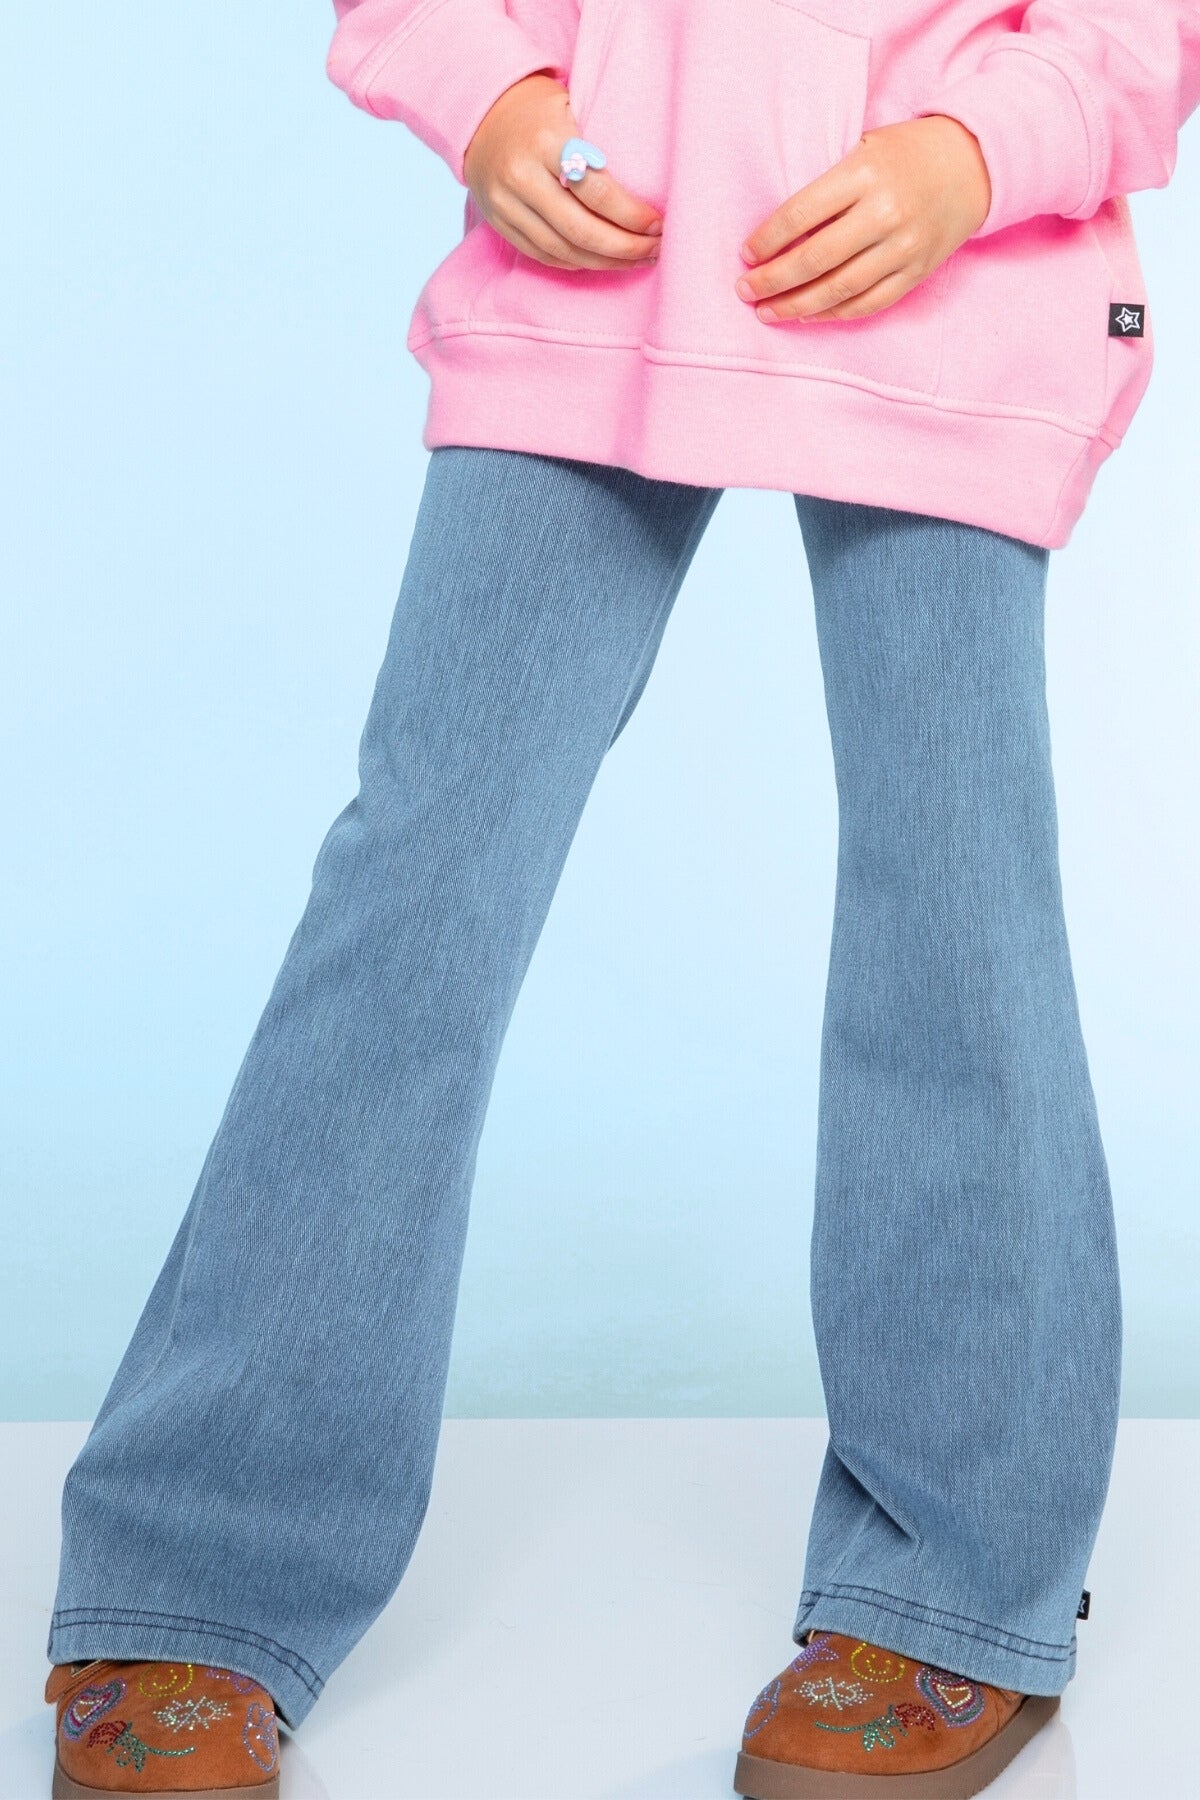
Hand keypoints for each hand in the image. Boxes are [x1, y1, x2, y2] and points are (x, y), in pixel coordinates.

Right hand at [463, 73, 662, 270]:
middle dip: (624, 247)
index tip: (658, 224)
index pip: (596, 191)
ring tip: (636, 260)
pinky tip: (602, 261)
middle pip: (580, 229)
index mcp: (545, 142)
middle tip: (655, 250)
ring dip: (605, 262)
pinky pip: (543, 255)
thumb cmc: (540, 110)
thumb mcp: (571, 107)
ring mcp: (506, 204)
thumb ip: (599, 144)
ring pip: (563, 250)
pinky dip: (577, 262)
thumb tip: (650, 187)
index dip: (631, 215)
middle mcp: (521, 176)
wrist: (480, 115)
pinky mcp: (500, 223)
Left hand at [735, 115, 990, 322]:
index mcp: (865, 174)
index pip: (800, 214)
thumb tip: (778, 235)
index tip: (746, 255)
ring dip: (796, 306)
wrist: (974, 163)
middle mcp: (884, 213)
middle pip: (815, 259)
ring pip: (838, 289)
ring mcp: (903, 247)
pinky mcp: (916, 272)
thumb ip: (828, 187)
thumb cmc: (907, 153)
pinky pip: (867, 304)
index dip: (767, 240)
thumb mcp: (864, 149)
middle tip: (745, 291)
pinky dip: (833, 314)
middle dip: (772, 280)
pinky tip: (807, 315)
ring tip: (767, 312)